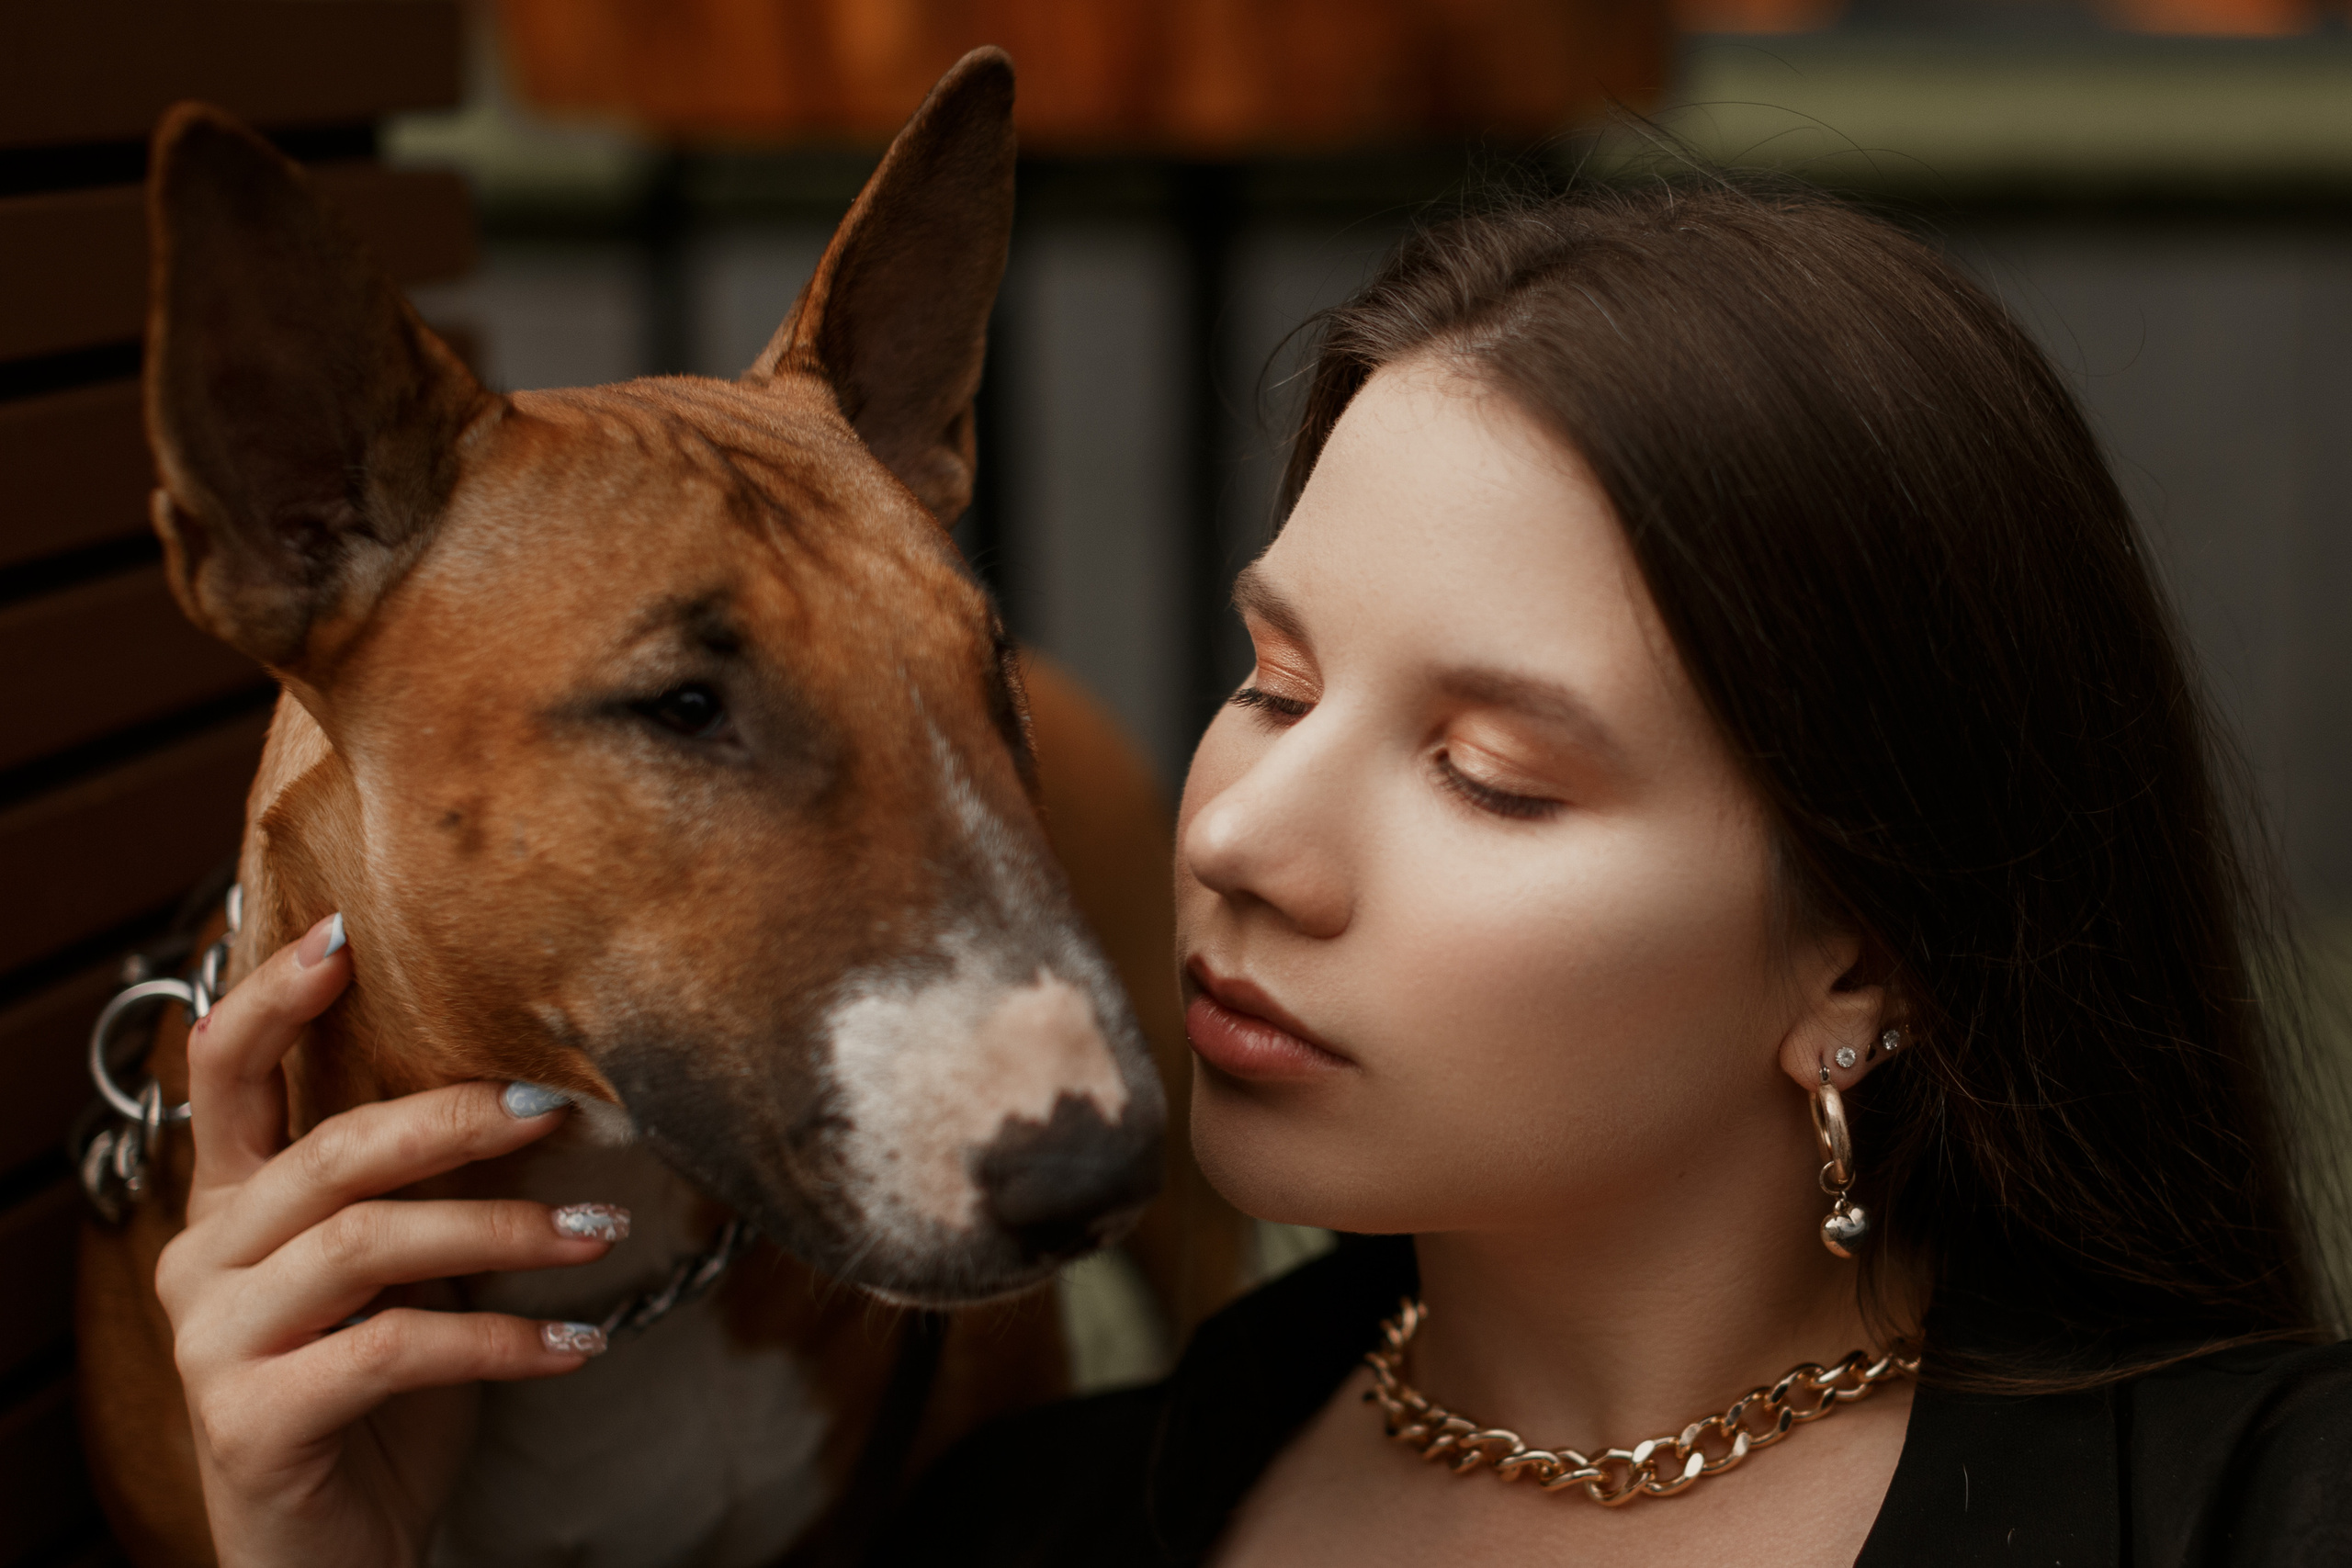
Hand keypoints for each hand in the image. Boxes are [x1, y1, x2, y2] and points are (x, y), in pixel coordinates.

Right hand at [155, 912, 624, 1567]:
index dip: (273, 997)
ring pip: (368, 1245)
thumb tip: (540, 1092)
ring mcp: (212, 1342)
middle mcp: (202, 1259)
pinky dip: (503, 1343)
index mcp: (233, 1206)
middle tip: (561, 1109)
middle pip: (331, 1152)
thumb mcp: (410, 1275)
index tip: (346, 935)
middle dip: (457, 1120)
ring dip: (504, 1233)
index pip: (225, 1075)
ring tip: (603, 1233)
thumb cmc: (385, 1399)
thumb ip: (429, 1189)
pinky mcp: (247, 1421)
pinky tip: (580, 1344)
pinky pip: (391, 1350)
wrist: (344, 1552)